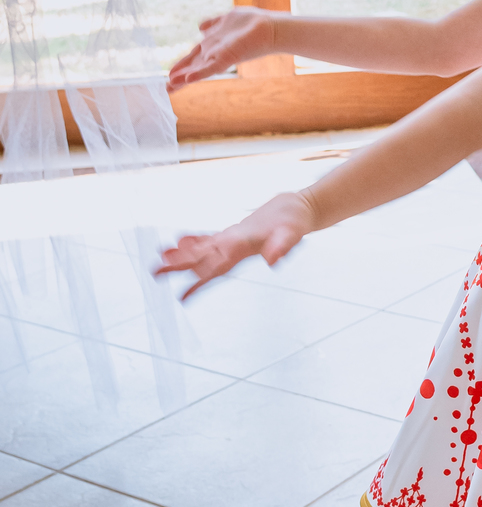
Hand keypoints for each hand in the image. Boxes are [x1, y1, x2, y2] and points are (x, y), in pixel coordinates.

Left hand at [154, 192, 312, 297]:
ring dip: (181, 255)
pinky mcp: (236, 232)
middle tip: (154, 273)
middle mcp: (235, 249)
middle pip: (203, 261)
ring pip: (203, 250)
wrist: (302, 210)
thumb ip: (283, 246)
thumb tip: (272, 260)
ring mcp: (234, 241)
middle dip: (179, 267)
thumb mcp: (293, 232)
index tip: (182, 296)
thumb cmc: (297, 221)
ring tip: (160, 257)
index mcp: (244, 250)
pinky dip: (195, 239)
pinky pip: (211, 238)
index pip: (217, 269)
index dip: (199, 282)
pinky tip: (179, 240)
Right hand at [167, 8, 276, 89]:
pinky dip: (200, 74)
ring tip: (171, 86)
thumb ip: (213, 24)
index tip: (169, 76)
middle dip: (179, 77)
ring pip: (198, 69)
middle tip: (166, 89)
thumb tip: (200, 27)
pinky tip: (188, 80)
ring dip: (185, 77)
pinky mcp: (227, 57)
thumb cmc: (251, 23)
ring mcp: (220, 56)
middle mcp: (214, 52)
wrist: (270, 27)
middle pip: (192, 66)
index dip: (180, 66)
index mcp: (212, 45)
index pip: (192, 57)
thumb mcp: (226, 20)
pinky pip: (211, 67)